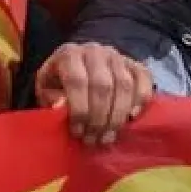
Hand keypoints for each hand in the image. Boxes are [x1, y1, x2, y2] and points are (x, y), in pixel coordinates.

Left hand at [36, 42, 152, 145]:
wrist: (78, 65)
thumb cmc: (59, 81)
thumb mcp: (46, 88)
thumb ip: (51, 98)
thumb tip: (62, 107)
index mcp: (69, 54)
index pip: (77, 80)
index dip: (79, 109)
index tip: (77, 132)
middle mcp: (95, 51)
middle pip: (103, 86)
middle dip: (98, 118)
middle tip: (93, 140)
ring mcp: (117, 55)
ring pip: (124, 86)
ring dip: (117, 116)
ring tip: (107, 137)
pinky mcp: (134, 63)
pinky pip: (143, 79)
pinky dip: (141, 100)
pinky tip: (131, 118)